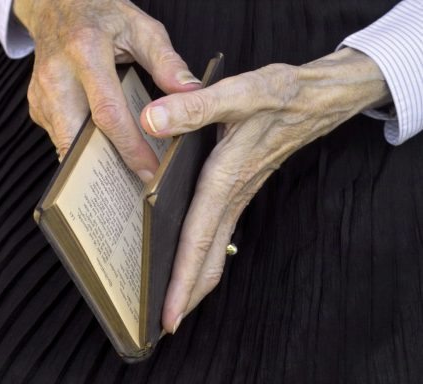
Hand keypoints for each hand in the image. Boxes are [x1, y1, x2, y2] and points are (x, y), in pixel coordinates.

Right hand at [14, 0, 200, 181]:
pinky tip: (106, 155)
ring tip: (124, 175)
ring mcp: (42, 93)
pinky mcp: (38, 105)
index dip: (130, 147)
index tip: (148, 171)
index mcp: (85, 51)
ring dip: (95, 164)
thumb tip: (190, 93)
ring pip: (67, 144)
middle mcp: (57, 75)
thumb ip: (167, 61)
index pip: (108, 112)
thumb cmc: (102, 15)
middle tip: (136, 184)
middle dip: (108, 166)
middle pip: (79, 137)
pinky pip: (62, 138)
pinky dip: (84, 152)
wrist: (58, 6)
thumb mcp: (141, 28)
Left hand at [140, 48, 391, 332]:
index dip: (182, 279)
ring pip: (217, 246)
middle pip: (210, 256)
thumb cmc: (283, 96)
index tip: (169, 315)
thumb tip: (150, 120)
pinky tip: (195, 251)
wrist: (317, 100)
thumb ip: (195, 108)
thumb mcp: (240, 94)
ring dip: (197, 275)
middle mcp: (233, 193)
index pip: (199, 237)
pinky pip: (221, 229)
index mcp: (226, 176)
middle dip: (190, 292)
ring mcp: (240, 193)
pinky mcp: (242, 186)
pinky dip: (206, 251)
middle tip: (167, 322)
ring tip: (177, 297)